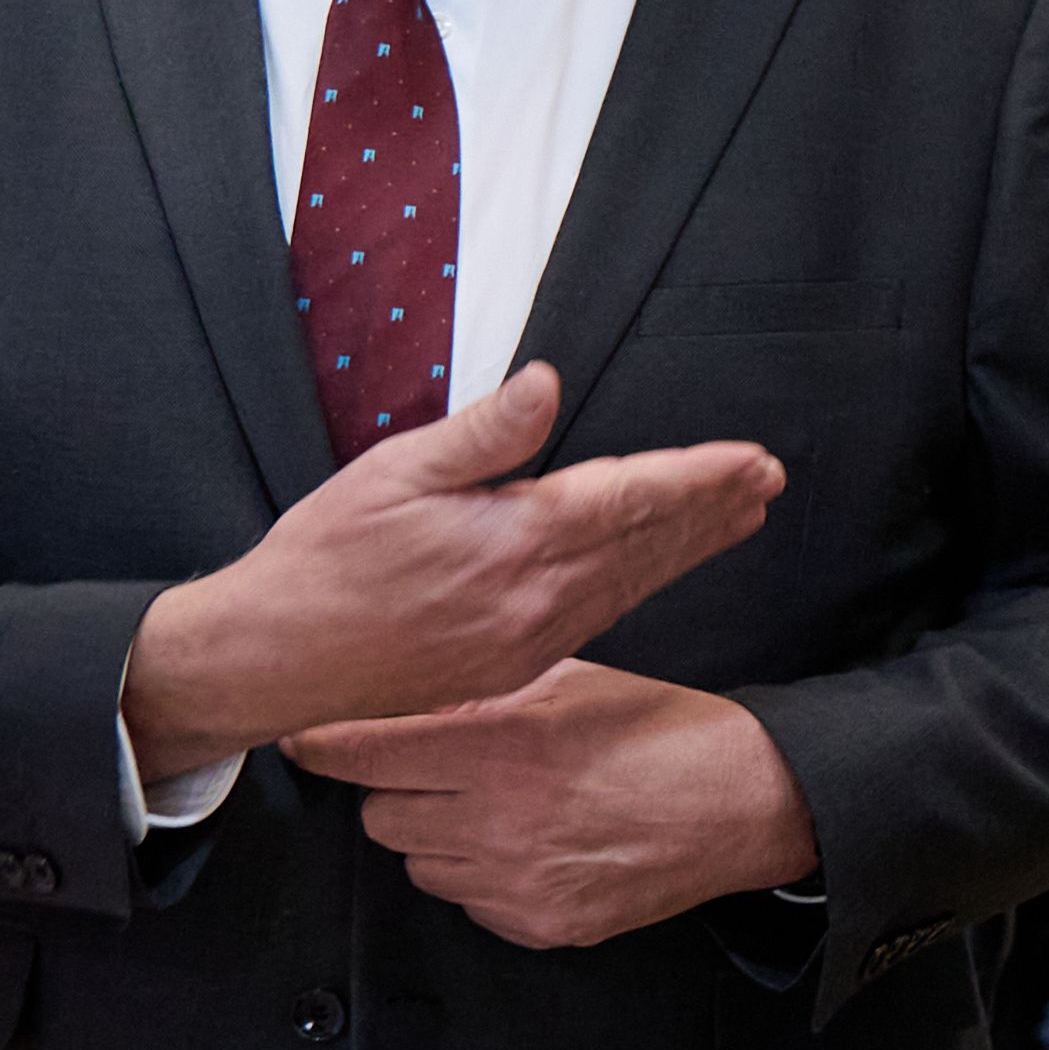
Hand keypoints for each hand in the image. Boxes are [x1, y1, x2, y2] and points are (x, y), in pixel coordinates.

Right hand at [120, 365, 780, 784]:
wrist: (279, 657)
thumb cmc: (326, 557)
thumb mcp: (395, 473)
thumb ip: (484, 434)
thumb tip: (549, 383)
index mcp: (515, 541)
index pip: (632, 499)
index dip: (699, 477)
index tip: (752, 460)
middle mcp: (538, 599)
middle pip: (648, 544)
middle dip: (714, 510)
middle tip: (769, 481)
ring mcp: (531, 640)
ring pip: (631, 583)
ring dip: (689, 548)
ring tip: (739, 517)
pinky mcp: (515, 666)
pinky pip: (599, 616)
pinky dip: (642, 584)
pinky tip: (660, 568)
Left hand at [292, 661, 818, 950]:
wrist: (745, 803)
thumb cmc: (660, 730)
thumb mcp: (568, 680)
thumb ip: (479, 689)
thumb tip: (398, 687)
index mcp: (505, 742)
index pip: (365, 751)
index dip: (325, 743)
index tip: (307, 736)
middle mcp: (503, 818)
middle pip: (379, 815)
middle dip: (394, 788)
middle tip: (435, 767)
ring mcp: (521, 882)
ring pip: (419, 864)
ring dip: (436, 835)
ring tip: (491, 806)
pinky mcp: (543, 925)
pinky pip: (469, 904)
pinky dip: (481, 878)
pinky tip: (528, 845)